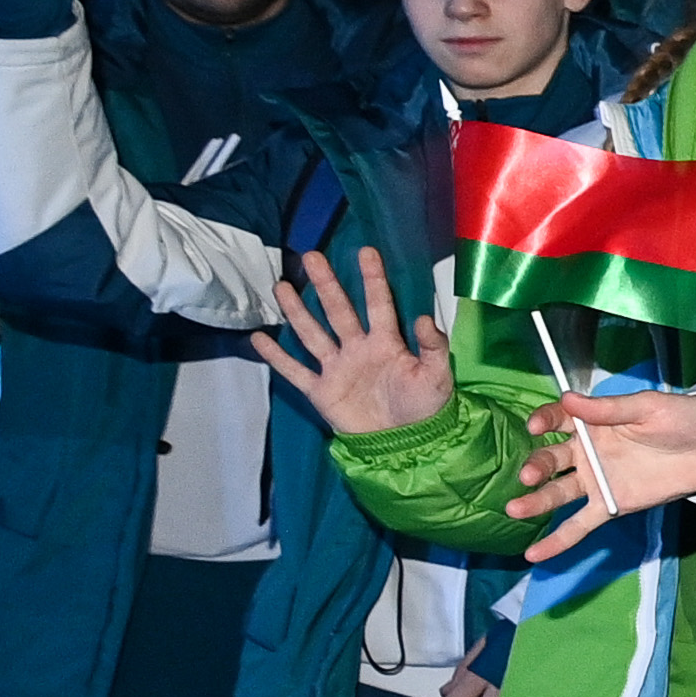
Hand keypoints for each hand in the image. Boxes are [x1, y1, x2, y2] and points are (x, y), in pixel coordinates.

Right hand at [248, 247, 454, 435]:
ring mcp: (337, 369)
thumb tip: (424, 316)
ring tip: (281, 286)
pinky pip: (295, 371)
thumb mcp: (436, 376)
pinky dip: (276, 357)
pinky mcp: (321, 391)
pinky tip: (259, 338)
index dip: (372, 278)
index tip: (366, 251)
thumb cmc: (426, 408)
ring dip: (297, 311)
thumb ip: (433, 346)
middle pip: (338, 311)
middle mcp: (358, 349)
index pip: (378, 304)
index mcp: (387, 343)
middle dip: (326, 285)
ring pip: (312, 334)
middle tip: (312, 256)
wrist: (407, 445)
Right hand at [505, 384, 695, 558]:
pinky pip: (580, 524)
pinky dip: (558, 540)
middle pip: (552, 459)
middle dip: (537, 466)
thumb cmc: (683, 419)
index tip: (536, 425)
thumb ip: (610, 409)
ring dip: (536, 501)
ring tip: (516, 508)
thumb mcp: (649, 407)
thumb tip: (569, 399)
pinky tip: (534, 554)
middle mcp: (588, 453)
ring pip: (559, 492)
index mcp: (594, 423)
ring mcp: (598, 481)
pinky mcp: (611, 506)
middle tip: (529, 475)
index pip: (558, 420)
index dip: (544, 421)